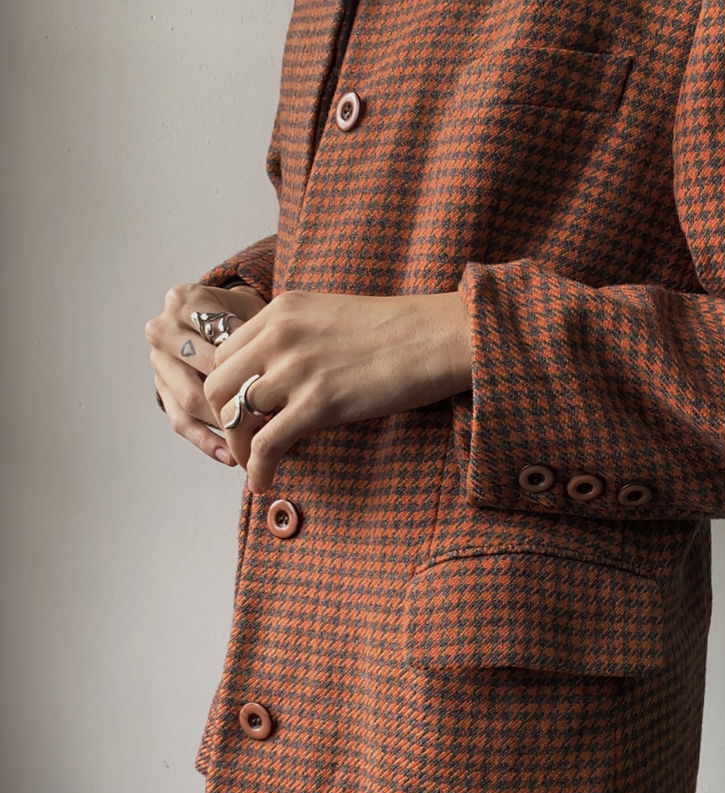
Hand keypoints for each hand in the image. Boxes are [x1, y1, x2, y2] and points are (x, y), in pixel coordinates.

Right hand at [146, 282, 267, 466]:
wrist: (221, 314)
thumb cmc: (242, 314)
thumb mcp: (252, 311)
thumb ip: (256, 336)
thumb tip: (273, 374)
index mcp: (184, 302)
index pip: (218, 341)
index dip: (249, 366)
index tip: (277, 388)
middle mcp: (163, 329)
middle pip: (201, 372)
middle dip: (237, 398)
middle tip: (271, 420)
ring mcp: (158, 362)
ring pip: (189, 401)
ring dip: (223, 426)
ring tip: (252, 445)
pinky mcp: (160, 389)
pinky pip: (180, 420)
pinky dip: (206, 441)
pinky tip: (229, 456)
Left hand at [202, 290, 472, 495]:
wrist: (439, 336)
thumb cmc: (400, 330)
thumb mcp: (332, 316)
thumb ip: (297, 337)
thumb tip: (280, 376)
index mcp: (282, 310)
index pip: (225, 353)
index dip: (228, 388)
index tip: (241, 411)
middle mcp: (279, 335)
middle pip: (218, 384)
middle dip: (223, 419)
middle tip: (242, 441)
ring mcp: (296, 369)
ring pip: (235, 415)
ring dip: (239, 447)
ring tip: (254, 464)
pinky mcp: (317, 404)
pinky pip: (266, 445)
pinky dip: (258, 469)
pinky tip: (264, 482)